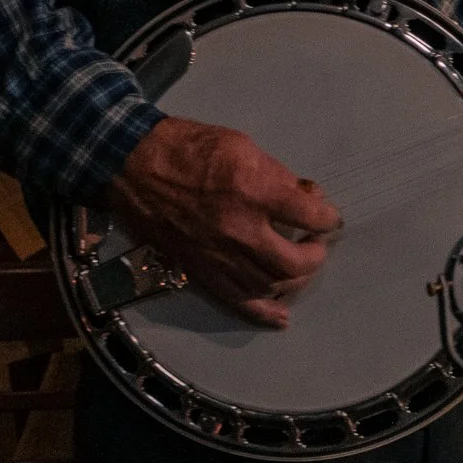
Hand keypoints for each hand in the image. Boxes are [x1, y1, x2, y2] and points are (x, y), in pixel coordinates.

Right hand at [98, 116, 341, 327]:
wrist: (133, 166)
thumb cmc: (189, 147)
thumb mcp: (244, 146)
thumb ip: (278, 175)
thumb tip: (304, 196)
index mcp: (253, 192)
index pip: (309, 216)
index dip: (328, 217)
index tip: (329, 216)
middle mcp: (239, 231)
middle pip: (294, 262)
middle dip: (315, 254)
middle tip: (315, 242)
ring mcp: (218, 256)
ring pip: (271, 285)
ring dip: (294, 278)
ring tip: (297, 264)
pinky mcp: (200, 271)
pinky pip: (237, 302)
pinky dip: (263, 313)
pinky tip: (282, 317)